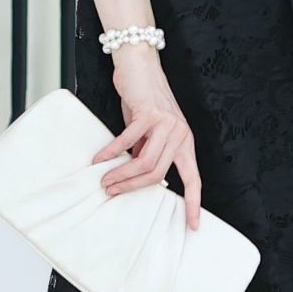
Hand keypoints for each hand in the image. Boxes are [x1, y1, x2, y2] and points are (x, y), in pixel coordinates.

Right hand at [90, 49, 202, 229]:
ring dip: (120, 174)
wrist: (141, 65)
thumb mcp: (151, 130)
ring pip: (143, 161)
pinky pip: (127, 141)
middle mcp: (179, 133)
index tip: (193, 226)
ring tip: (104, 180)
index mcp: (184, 141)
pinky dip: (110, 153)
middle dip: (132, 187)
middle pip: (157, 173)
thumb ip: (148, 150)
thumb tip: (137, 176)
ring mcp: (166, 123)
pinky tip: (99, 159)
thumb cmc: (144, 99)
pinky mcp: (148, 113)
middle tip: (112, 192)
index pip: (193, 178)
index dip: (193, 203)